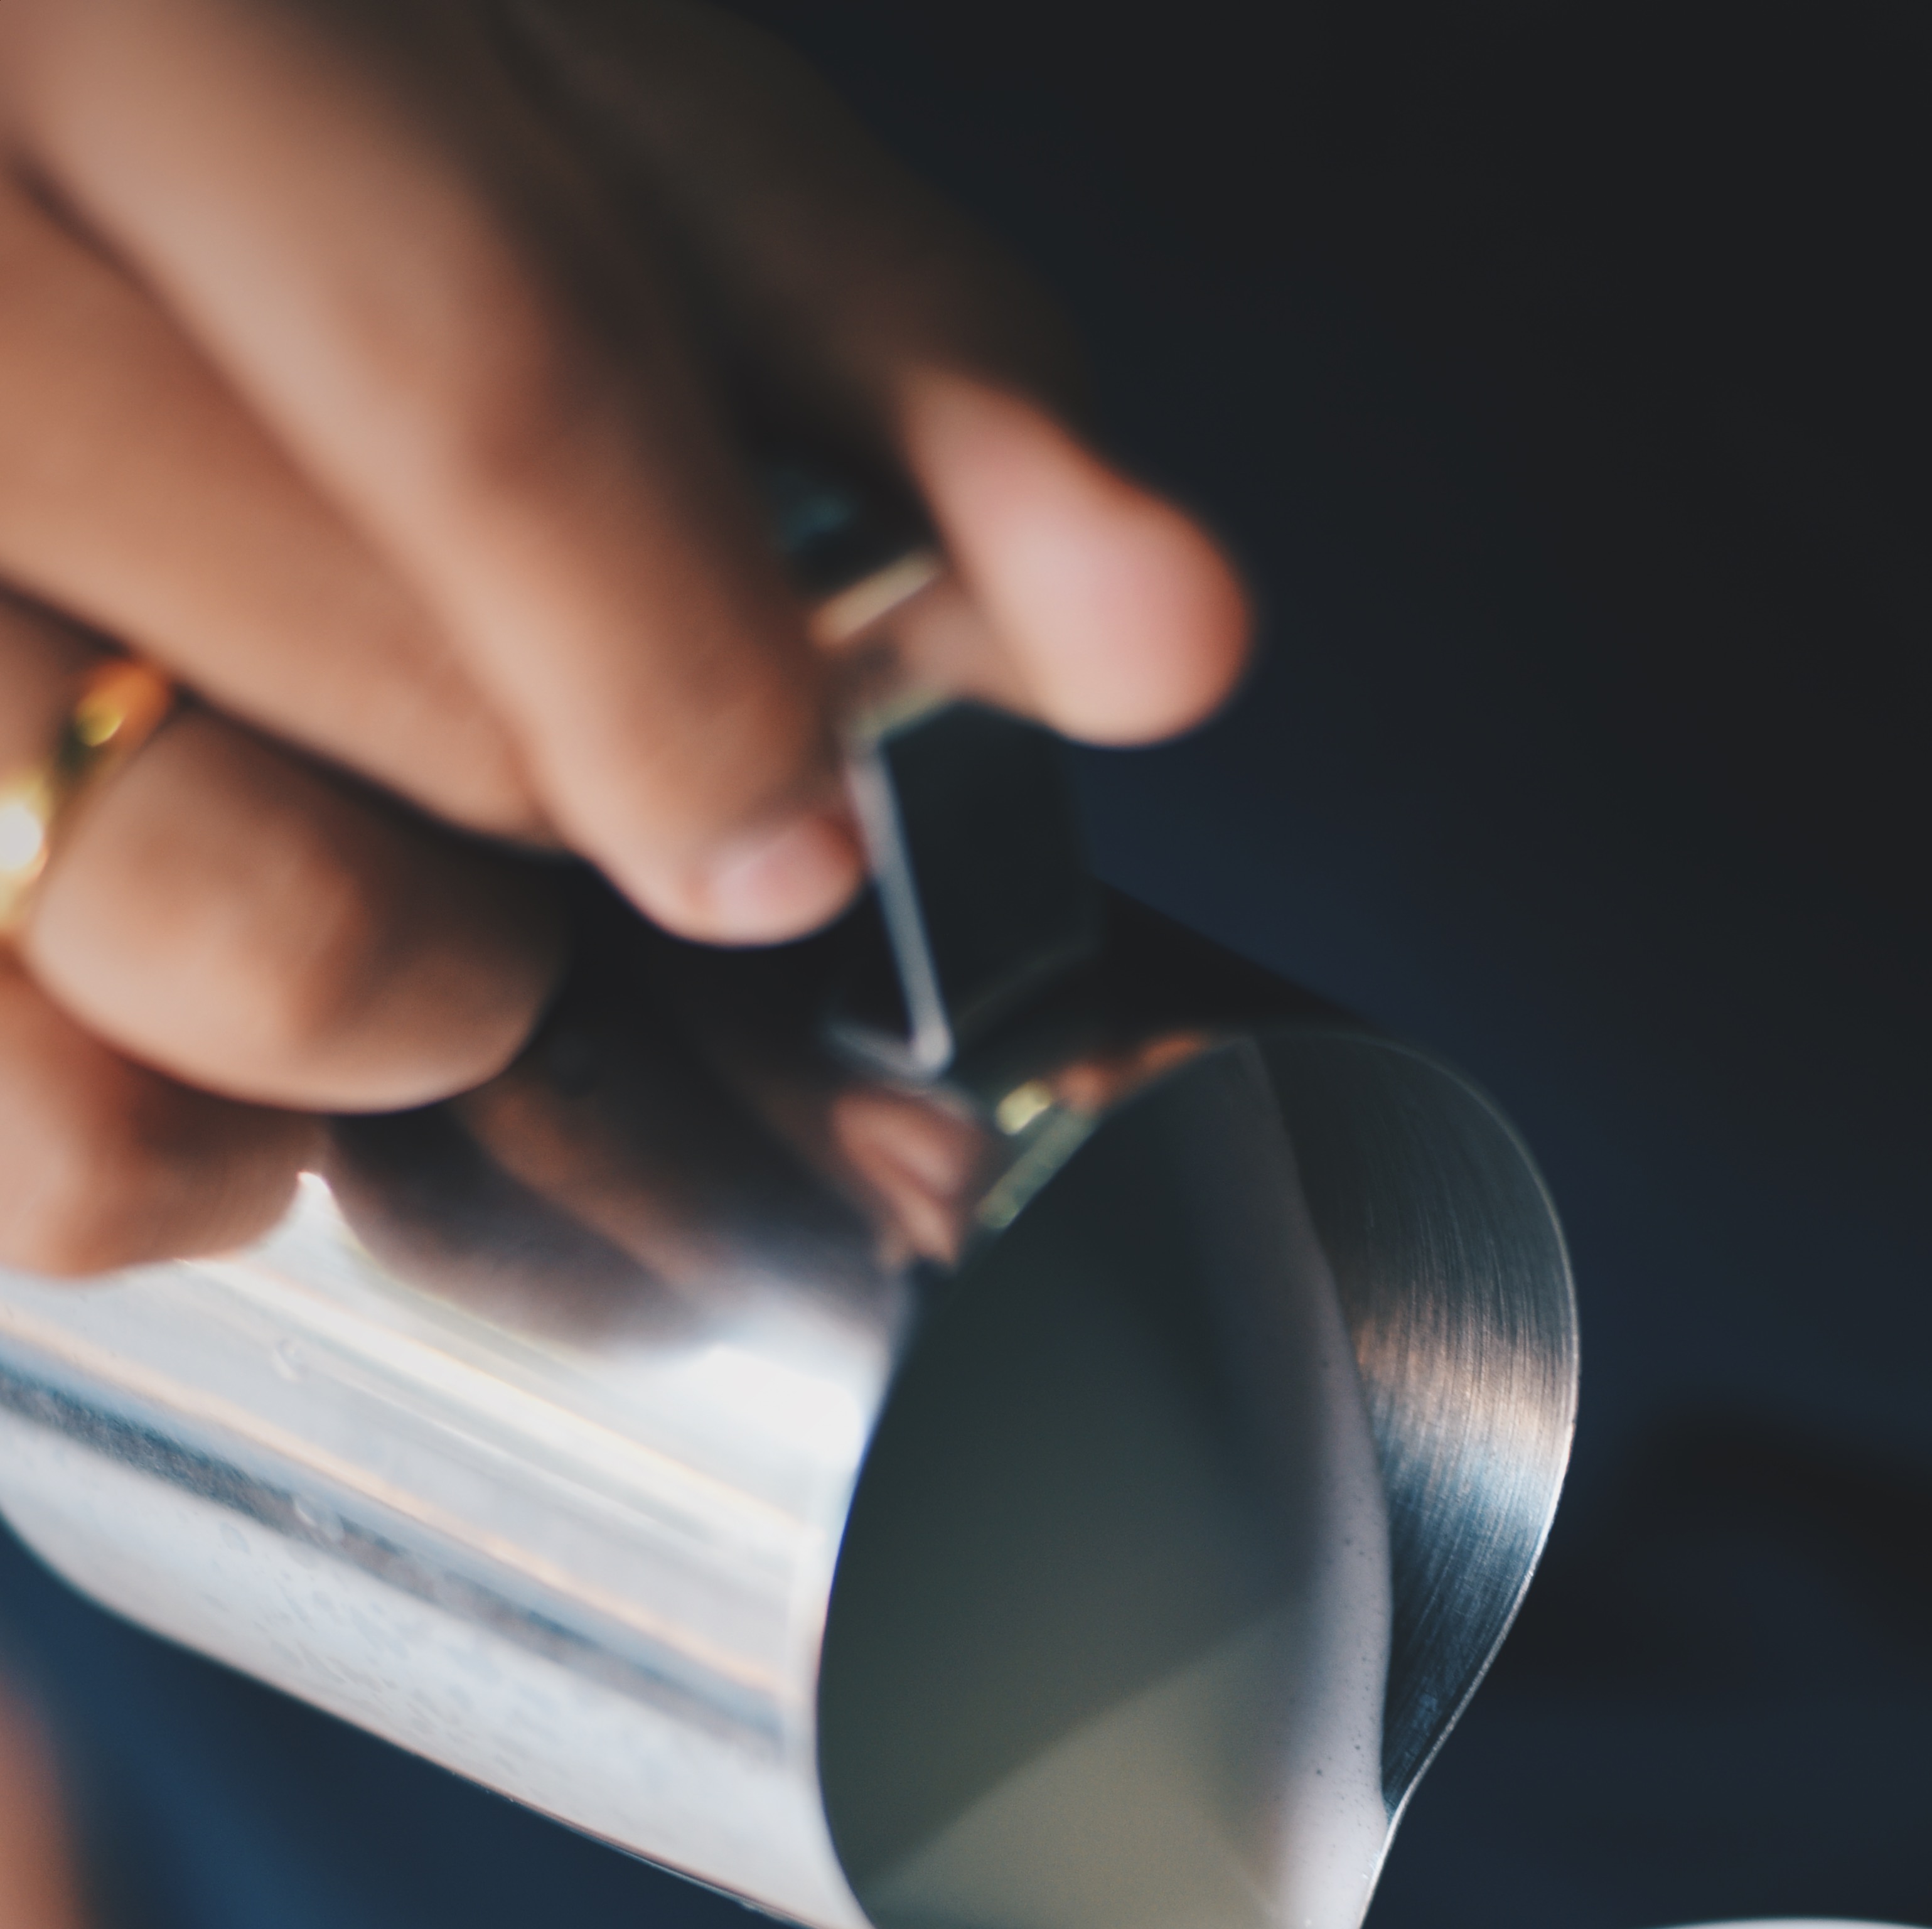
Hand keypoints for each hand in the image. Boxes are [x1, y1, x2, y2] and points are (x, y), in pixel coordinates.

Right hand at [0, 0, 1248, 1266]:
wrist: (34, 195)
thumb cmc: (290, 169)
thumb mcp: (593, 159)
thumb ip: (890, 357)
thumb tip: (1159, 628)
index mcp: (157, 20)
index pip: (480, 369)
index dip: (694, 640)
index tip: (803, 828)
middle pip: (364, 678)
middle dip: (562, 800)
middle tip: (582, 780)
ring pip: (176, 925)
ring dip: (387, 981)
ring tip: (394, 875)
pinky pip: (46, 1152)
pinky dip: (179, 1152)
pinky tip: (224, 1023)